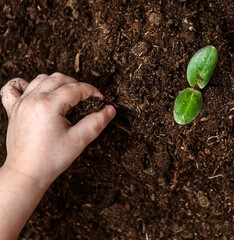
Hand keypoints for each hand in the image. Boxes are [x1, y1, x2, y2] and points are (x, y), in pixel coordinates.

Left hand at [0, 73, 114, 188]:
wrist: (27, 172)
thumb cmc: (51, 159)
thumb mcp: (79, 140)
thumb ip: (97, 122)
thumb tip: (110, 110)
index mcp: (49, 105)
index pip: (75, 88)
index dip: (92, 91)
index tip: (100, 100)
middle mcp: (33, 100)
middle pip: (59, 79)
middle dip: (77, 85)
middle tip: (87, 99)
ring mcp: (21, 103)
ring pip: (41, 79)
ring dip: (57, 83)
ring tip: (68, 97)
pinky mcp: (13, 109)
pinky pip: (14, 87)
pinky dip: (26, 84)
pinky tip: (38, 93)